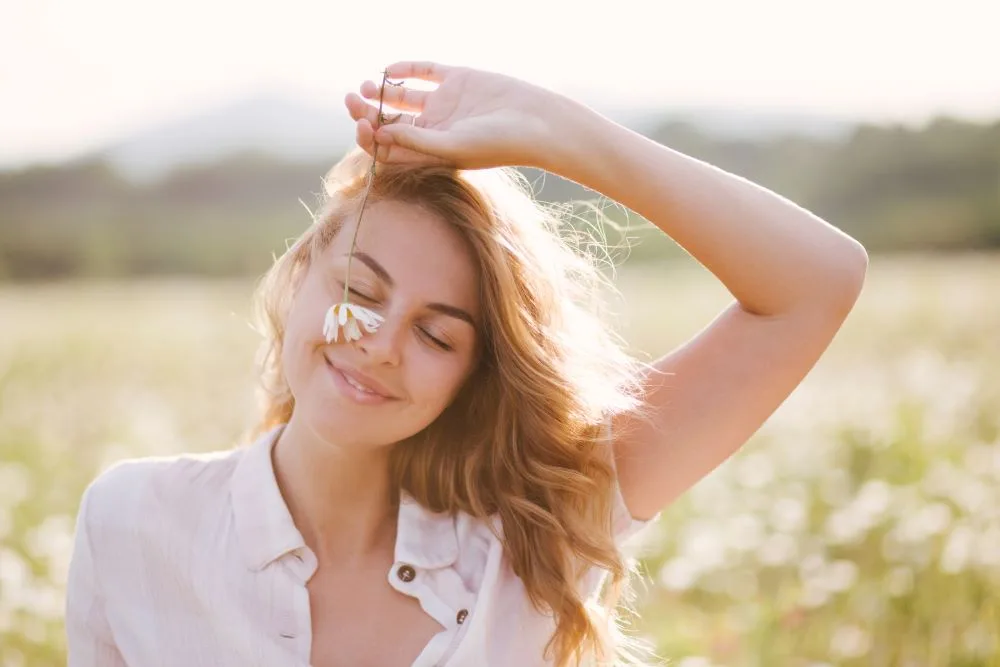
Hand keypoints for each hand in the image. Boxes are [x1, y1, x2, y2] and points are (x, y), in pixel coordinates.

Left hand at [343, 61, 567, 169]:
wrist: (537, 122)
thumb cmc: (499, 144)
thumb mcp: (453, 147)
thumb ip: (416, 141)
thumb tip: (378, 134)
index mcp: (431, 153)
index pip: (391, 148)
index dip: (371, 138)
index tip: (363, 125)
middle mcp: (435, 130)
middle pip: (391, 122)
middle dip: (368, 112)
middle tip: (352, 100)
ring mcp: (445, 104)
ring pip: (402, 98)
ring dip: (381, 92)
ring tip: (366, 87)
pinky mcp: (458, 80)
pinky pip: (425, 73)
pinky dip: (405, 70)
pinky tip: (390, 70)